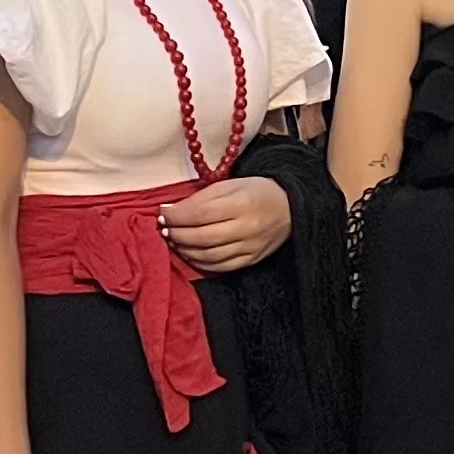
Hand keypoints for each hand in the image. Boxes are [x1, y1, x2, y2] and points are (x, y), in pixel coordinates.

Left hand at [158, 175, 292, 271]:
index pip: (200, 213)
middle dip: (177, 234)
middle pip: (202, 237)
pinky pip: (220, 268)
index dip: (176, 216)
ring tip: (174, 241)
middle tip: (164, 229)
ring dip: (185, 250)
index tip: (162, 213)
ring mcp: (250, 247)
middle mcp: (246, 228)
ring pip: (209, 256)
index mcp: (241, 203)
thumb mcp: (230, 185)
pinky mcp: (251, 260)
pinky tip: (190, 254)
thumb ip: (201, 198)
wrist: (290, 207)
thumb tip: (171, 211)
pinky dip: (200, 263)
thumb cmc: (256, 192)